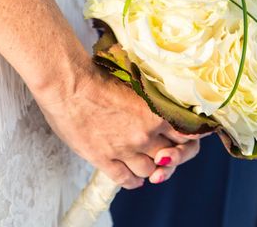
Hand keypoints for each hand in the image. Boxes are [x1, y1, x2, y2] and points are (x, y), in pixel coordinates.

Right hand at [34, 54, 199, 188]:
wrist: (69, 84)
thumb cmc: (100, 75)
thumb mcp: (137, 83)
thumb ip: (154, 99)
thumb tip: (165, 102)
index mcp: (156, 113)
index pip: (186, 136)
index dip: (187, 139)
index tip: (184, 138)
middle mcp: (144, 135)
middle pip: (170, 156)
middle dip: (170, 156)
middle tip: (165, 153)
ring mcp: (124, 149)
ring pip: (149, 170)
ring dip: (151, 168)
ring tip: (148, 163)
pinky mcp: (103, 159)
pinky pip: (125, 179)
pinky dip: (133, 181)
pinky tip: (135, 178)